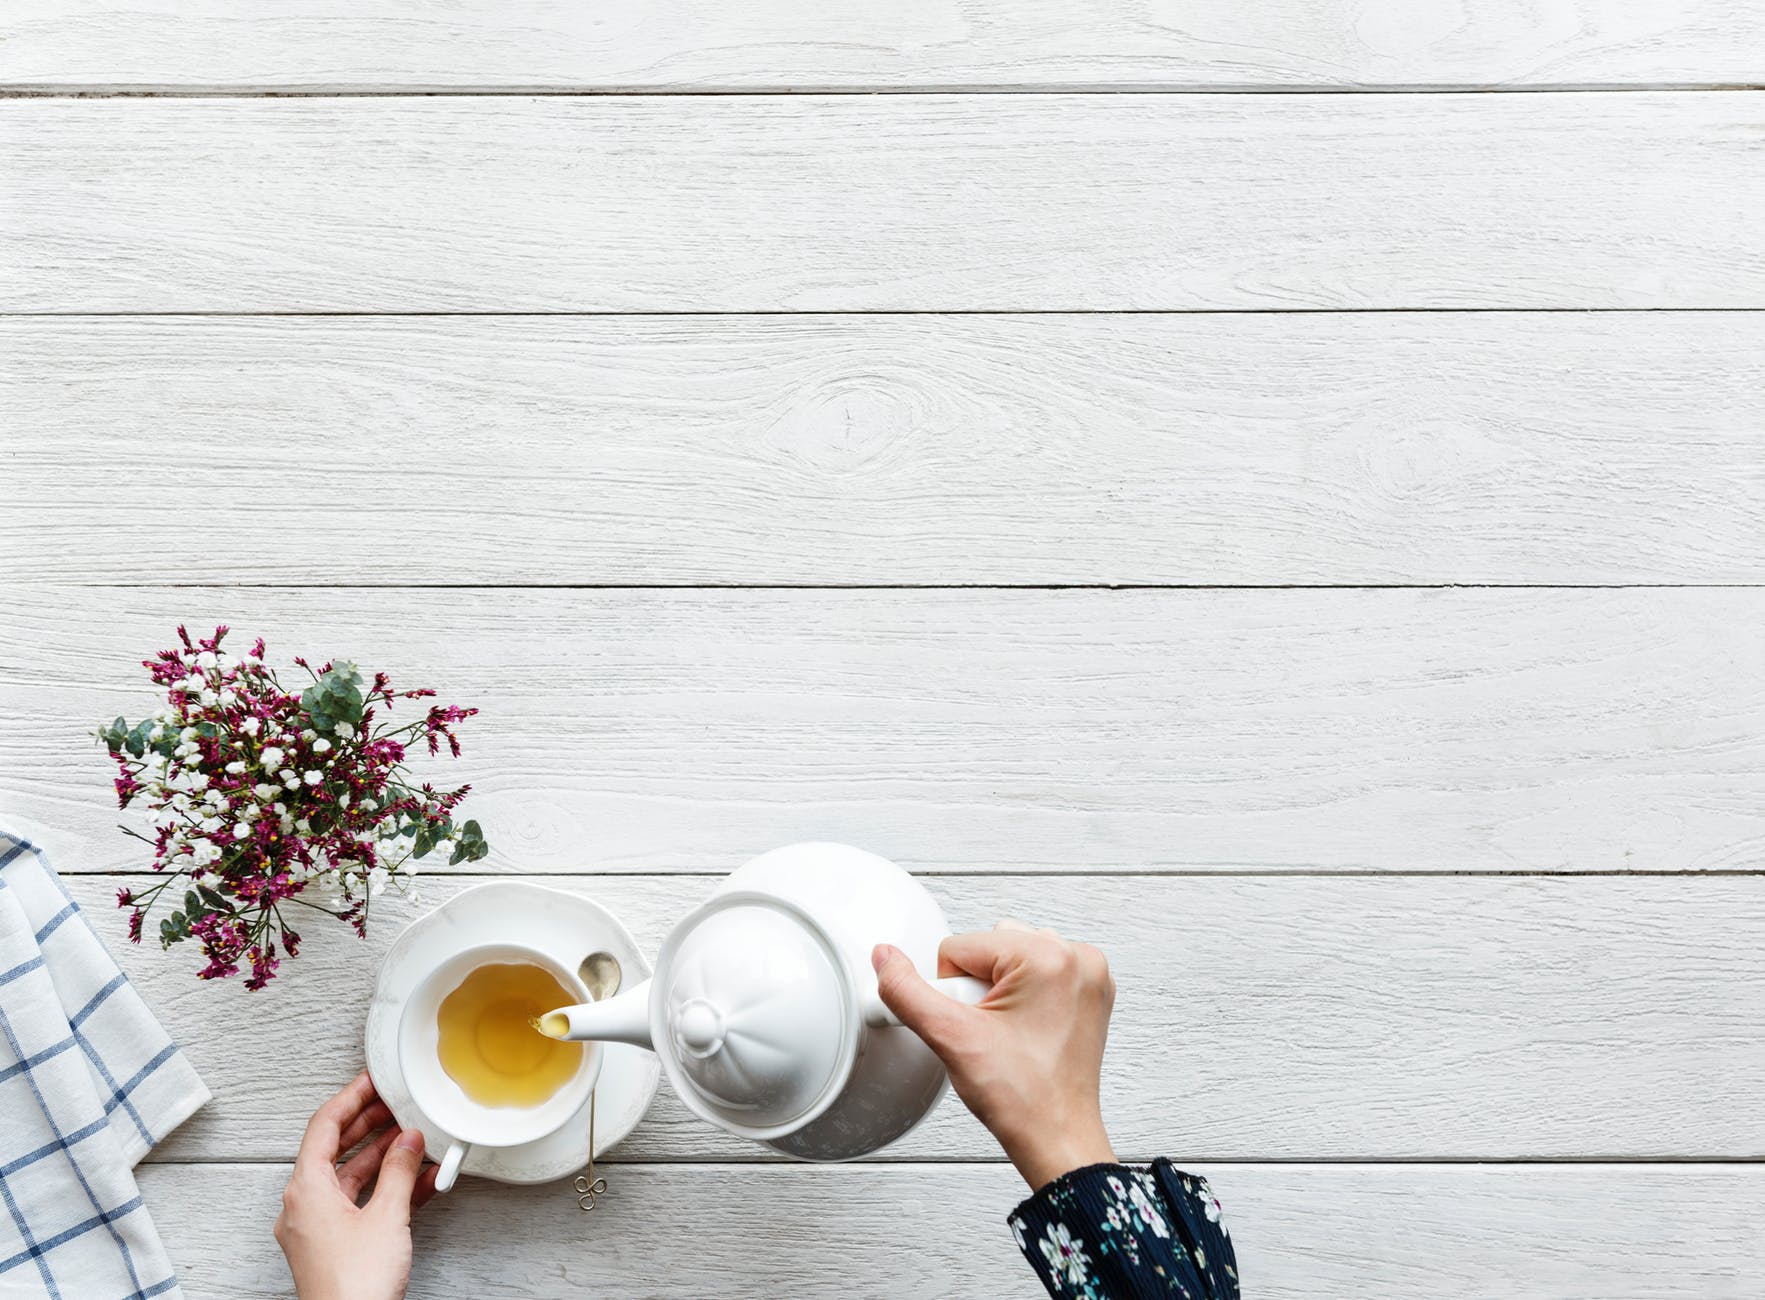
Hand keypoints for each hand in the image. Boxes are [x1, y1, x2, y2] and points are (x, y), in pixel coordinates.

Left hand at [275, 1071, 439, 1299]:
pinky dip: (384, 1189)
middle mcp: (304, 1206)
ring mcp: (317, 1228)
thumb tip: (408, 1141)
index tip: (371, 1081)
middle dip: (368, 1125)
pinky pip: (358, 1204)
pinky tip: (417, 1182)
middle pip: (334, 1149)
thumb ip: (400, 1171)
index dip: (350, 1098)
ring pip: (349, 1177)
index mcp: (305, 1190)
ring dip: (382, 1157)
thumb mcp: (387, 1216)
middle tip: (395, 1104)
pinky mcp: (333, 1247)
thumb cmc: (354, 1285)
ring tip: (414, 1139)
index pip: (323, 1126)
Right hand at [873, 920, 1117, 1190]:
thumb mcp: (951, 1039)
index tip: (975, 1027)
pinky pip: (1037, 971)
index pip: (960, 946)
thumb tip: (886, 959)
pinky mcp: (1089, 990)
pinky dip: (1023, 995)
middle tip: (993, 1033)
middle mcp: (1077, 957)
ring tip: (1008, 1034)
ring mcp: (1088, 974)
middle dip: (976, 989)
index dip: (952, 993)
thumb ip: (907, 992)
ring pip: (1010, 957)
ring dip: (998, 991)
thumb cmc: (1025, 1100)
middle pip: (988, 947)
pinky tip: (1023, 1031)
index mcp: (1049, 957)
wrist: (1057, 1139)